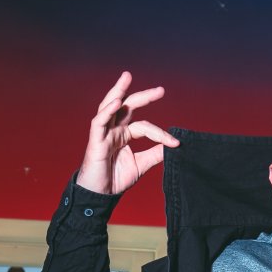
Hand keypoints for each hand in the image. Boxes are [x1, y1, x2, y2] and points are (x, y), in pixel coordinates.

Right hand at [76, 71, 179, 194]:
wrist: (100, 195)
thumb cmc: (115, 179)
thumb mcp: (141, 165)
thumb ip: (155, 154)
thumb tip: (173, 146)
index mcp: (124, 134)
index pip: (145, 126)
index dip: (161, 134)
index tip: (176, 142)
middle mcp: (114, 130)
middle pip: (127, 106)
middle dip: (143, 96)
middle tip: (161, 90)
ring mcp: (103, 133)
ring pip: (109, 106)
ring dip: (118, 91)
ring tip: (127, 77)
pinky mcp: (95, 140)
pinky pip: (99, 122)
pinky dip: (107, 111)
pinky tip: (118, 102)